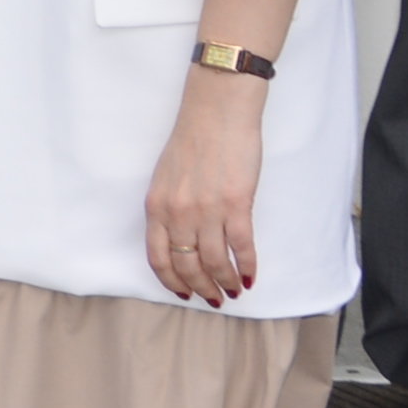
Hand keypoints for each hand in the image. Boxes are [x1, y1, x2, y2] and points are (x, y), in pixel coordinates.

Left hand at [145, 80, 265, 305]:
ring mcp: (207, 210)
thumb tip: (182, 239)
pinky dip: (247, 266)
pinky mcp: (236, 204)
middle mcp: (178, 213)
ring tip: (234, 289)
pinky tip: (250, 275)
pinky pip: (242, 247)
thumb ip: (170, 208)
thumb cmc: (193, 139)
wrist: (218, 110)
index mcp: (157, 206)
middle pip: (187, 266)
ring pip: (215, 263)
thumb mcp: (166, 177)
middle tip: (215, 297)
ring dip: (226, 282)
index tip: (185, 293)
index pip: (158, 259)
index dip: (173, 282)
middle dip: (202, 288)